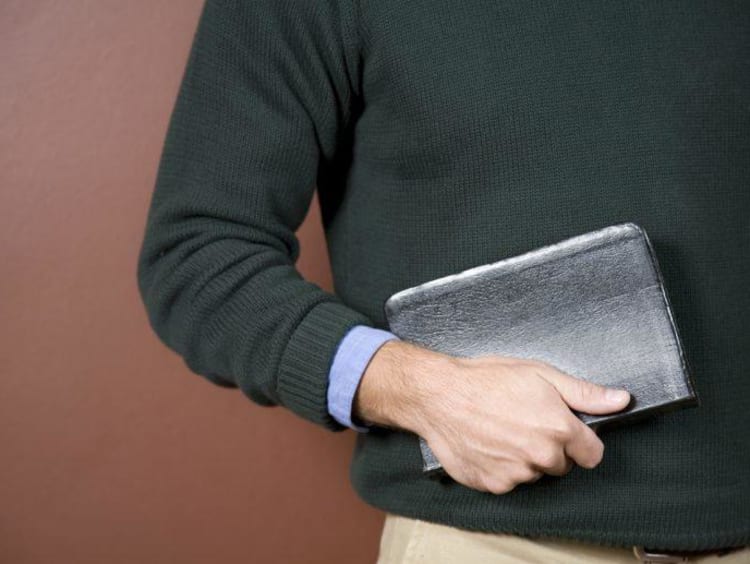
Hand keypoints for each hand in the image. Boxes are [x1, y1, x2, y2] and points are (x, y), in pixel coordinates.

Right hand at [353, 340, 629, 494]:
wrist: (438, 395)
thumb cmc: (487, 379)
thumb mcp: (539, 373)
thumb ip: (584, 393)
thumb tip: (621, 400)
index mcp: (559, 429)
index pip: (593, 453)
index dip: (579, 439)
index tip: (562, 427)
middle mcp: (541, 457)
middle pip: (562, 465)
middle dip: (550, 447)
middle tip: (524, 421)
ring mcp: (516, 474)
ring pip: (533, 473)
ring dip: (524, 458)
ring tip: (501, 430)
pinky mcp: (493, 484)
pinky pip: (508, 481)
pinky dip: (501, 467)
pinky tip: (487, 444)